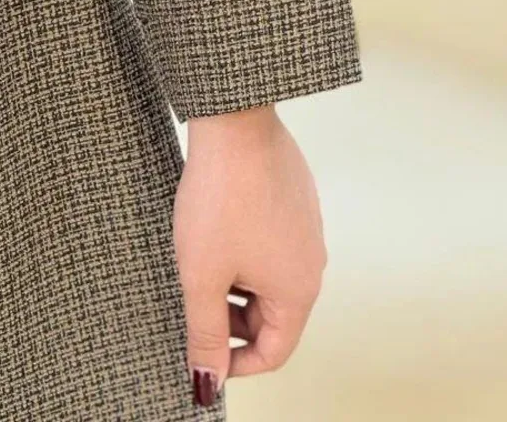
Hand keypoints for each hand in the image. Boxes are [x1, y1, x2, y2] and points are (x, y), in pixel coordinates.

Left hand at [172, 104, 327, 406]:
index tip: (202, 352)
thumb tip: (208, 382)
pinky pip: (273, 242)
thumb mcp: (202, 276)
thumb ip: (205, 335)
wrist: (236, 124)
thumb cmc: (220, 197)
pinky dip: (245, 250)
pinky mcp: (296, 198)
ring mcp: (307, 226)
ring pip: (272, 276)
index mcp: (298, 289)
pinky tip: (214, 229)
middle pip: (275, 315)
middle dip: (233, 321)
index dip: (236, 364)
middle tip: (193, 304)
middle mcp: (312, 260)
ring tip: (199, 263)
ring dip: (238, 284)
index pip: (275, 351)